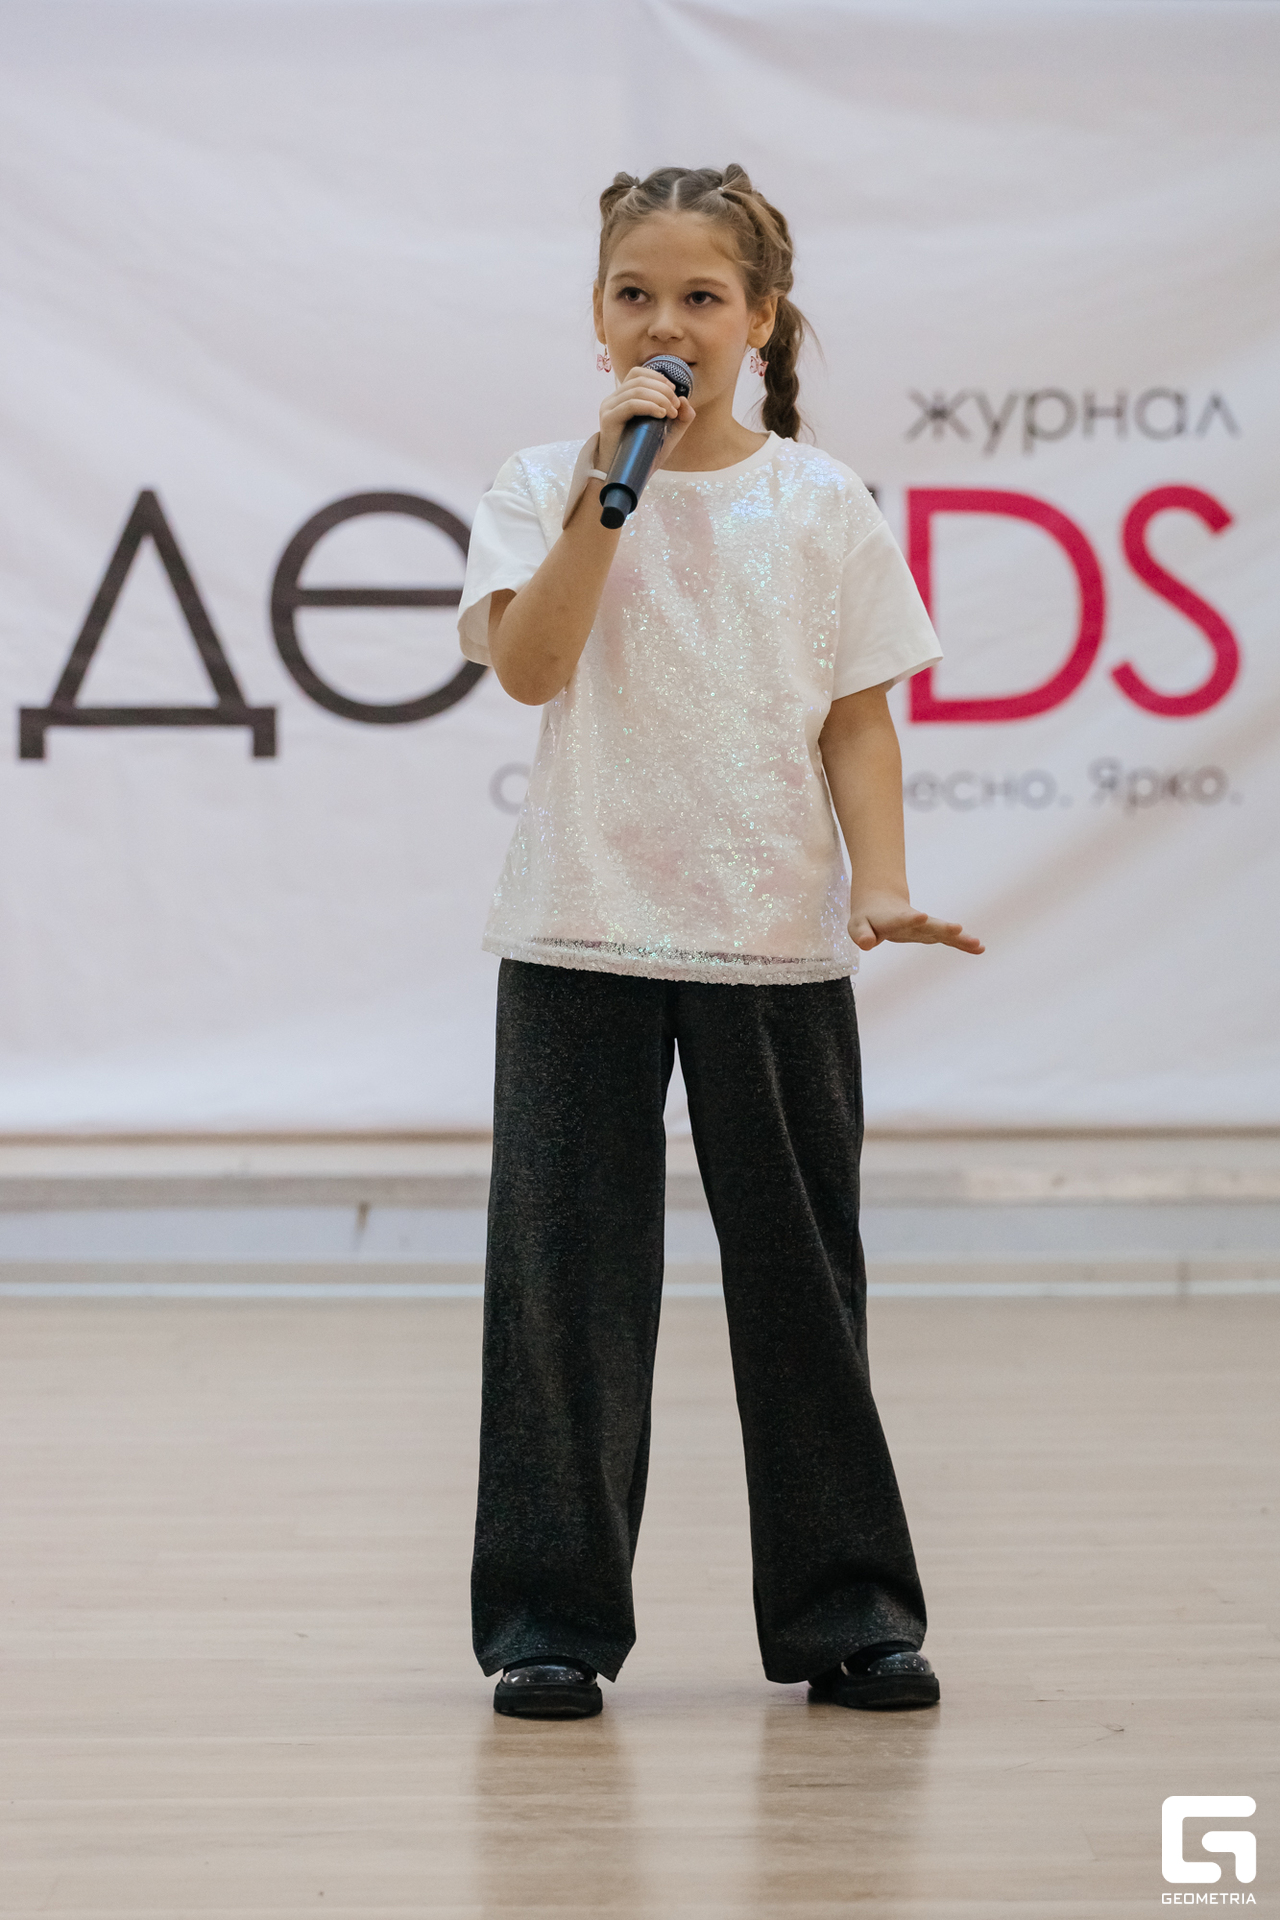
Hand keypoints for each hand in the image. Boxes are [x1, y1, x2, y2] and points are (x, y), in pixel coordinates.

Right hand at [598, 362, 695, 471]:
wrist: (624, 478)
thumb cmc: (643, 455)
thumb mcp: (667, 435)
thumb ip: (680, 418)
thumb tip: (686, 400)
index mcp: (623, 398)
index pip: (638, 373)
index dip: (658, 377)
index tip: (674, 392)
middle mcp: (613, 400)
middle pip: (639, 379)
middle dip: (663, 390)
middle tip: (676, 406)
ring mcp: (608, 408)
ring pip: (636, 389)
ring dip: (659, 398)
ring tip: (670, 413)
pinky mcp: (608, 419)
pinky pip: (630, 404)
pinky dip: (650, 406)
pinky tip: (661, 414)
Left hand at [848, 890, 983, 954]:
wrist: (881, 902)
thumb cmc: (868, 918)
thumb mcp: (857, 926)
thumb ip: (861, 935)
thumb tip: (867, 945)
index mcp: (894, 919)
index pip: (902, 920)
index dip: (911, 919)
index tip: (923, 916)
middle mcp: (914, 921)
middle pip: (929, 925)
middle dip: (943, 927)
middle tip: (958, 929)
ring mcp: (924, 927)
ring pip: (943, 932)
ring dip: (959, 938)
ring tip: (977, 944)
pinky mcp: (932, 933)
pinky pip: (948, 939)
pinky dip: (962, 944)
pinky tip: (979, 949)